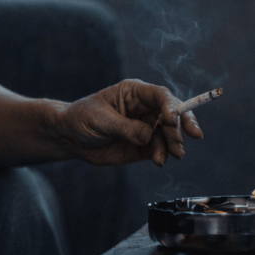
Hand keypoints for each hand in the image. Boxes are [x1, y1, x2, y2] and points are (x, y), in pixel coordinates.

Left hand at [55, 79, 203, 166]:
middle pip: (172, 114)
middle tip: (184, 141)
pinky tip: (159, 161)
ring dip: (174, 144)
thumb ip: (126, 128)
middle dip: (181, 127)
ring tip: (175, 155)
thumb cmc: (82, 118)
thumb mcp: (101, 120)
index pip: (160, 96)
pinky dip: (162, 155)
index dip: (172, 106)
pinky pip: (159, 149)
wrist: (70, 137)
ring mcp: (146, 127)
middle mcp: (145, 108)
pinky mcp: (144, 145)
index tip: (174, 120)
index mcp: (134, 92)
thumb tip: (149, 136)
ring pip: (169, 134)